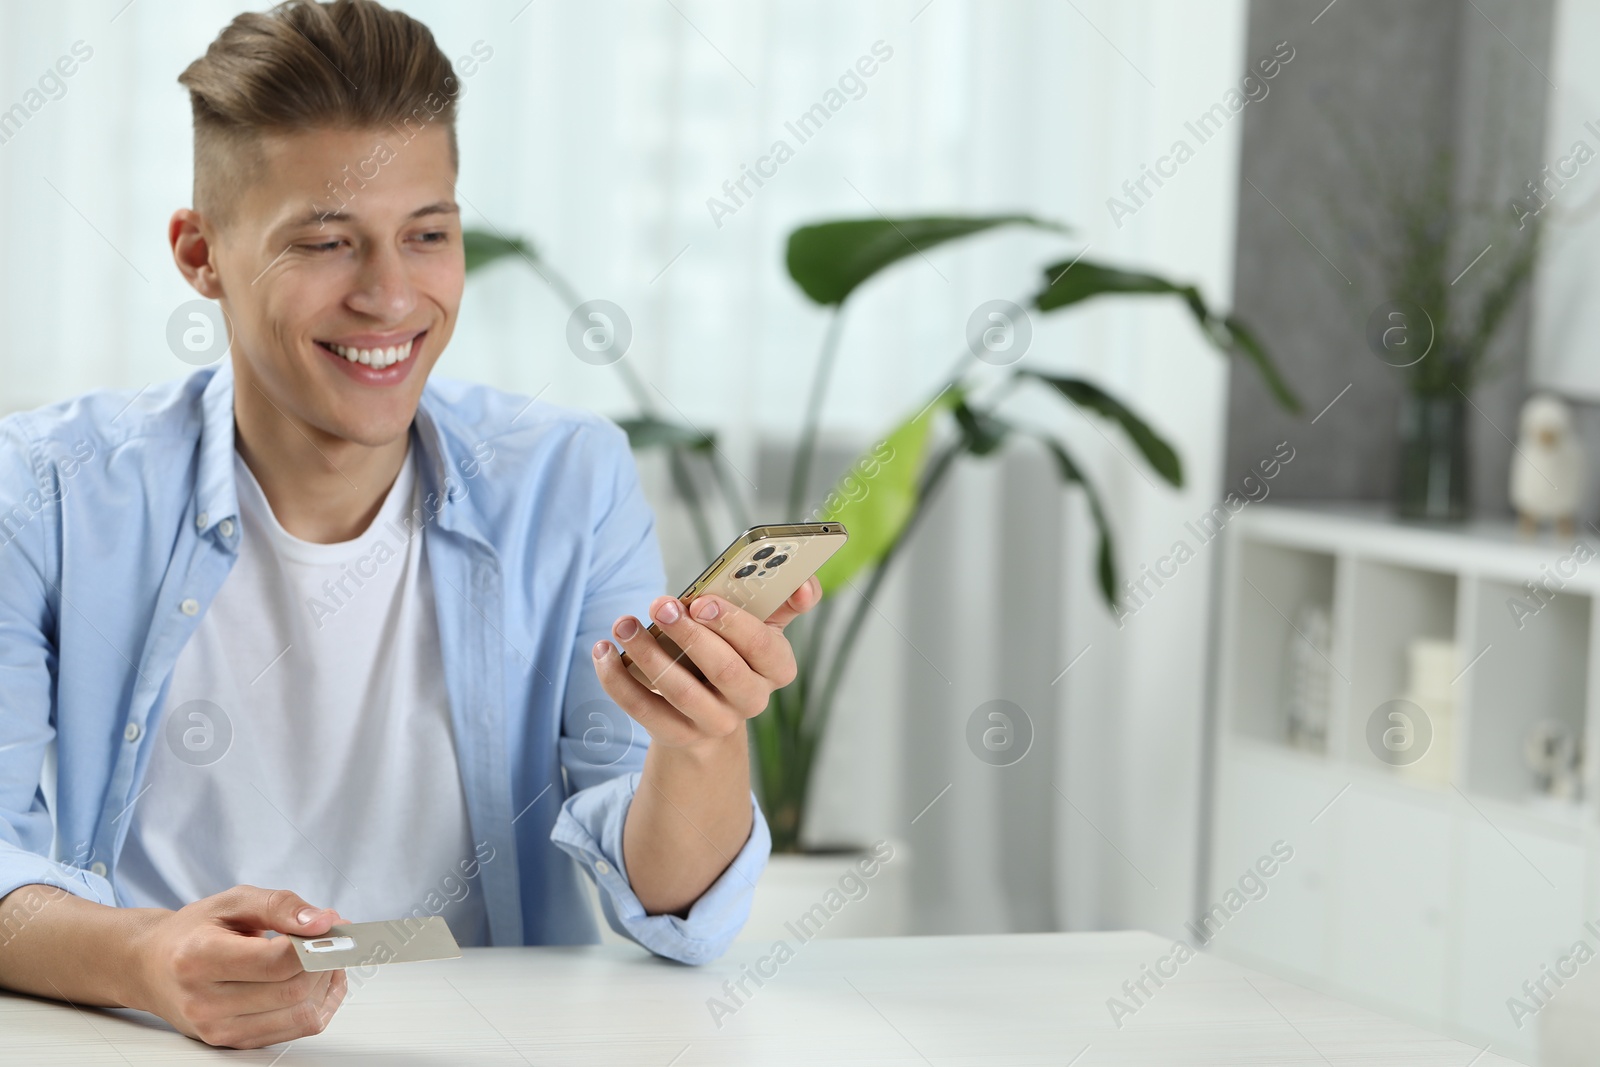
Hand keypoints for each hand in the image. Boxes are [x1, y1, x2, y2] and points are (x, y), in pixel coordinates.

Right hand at [128, 885, 349, 1048]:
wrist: (152, 967)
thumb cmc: (193, 931)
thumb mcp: (234, 901)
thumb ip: (281, 906)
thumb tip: (323, 921)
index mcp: (199, 958)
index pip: (275, 962)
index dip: (314, 944)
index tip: (330, 924)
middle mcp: (204, 1001)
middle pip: (292, 990)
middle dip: (326, 961)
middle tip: (332, 937)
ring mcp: (218, 1029)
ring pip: (301, 1015)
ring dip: (327, 984)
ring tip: (324, 957)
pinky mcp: (233, 1042)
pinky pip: (296, 1030)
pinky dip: (319, 1003)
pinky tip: (316, 979)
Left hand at [593, 575, 821, 748]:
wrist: (707, 712)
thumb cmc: (733, 650)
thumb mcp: (760, 627)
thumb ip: (780, 601)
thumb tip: (804, 583)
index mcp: (777, 668)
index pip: (765, 647)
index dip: (735, 624)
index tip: (704, 601)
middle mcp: (751, 700)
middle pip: (724, 669)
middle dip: (689, 633)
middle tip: (660, 603)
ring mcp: (715, 723)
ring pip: (680, 691)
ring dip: (647, 653)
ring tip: (623, 623)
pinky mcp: (678, 736)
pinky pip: (644, 710)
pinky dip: (618, 680)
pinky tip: (602, 652)